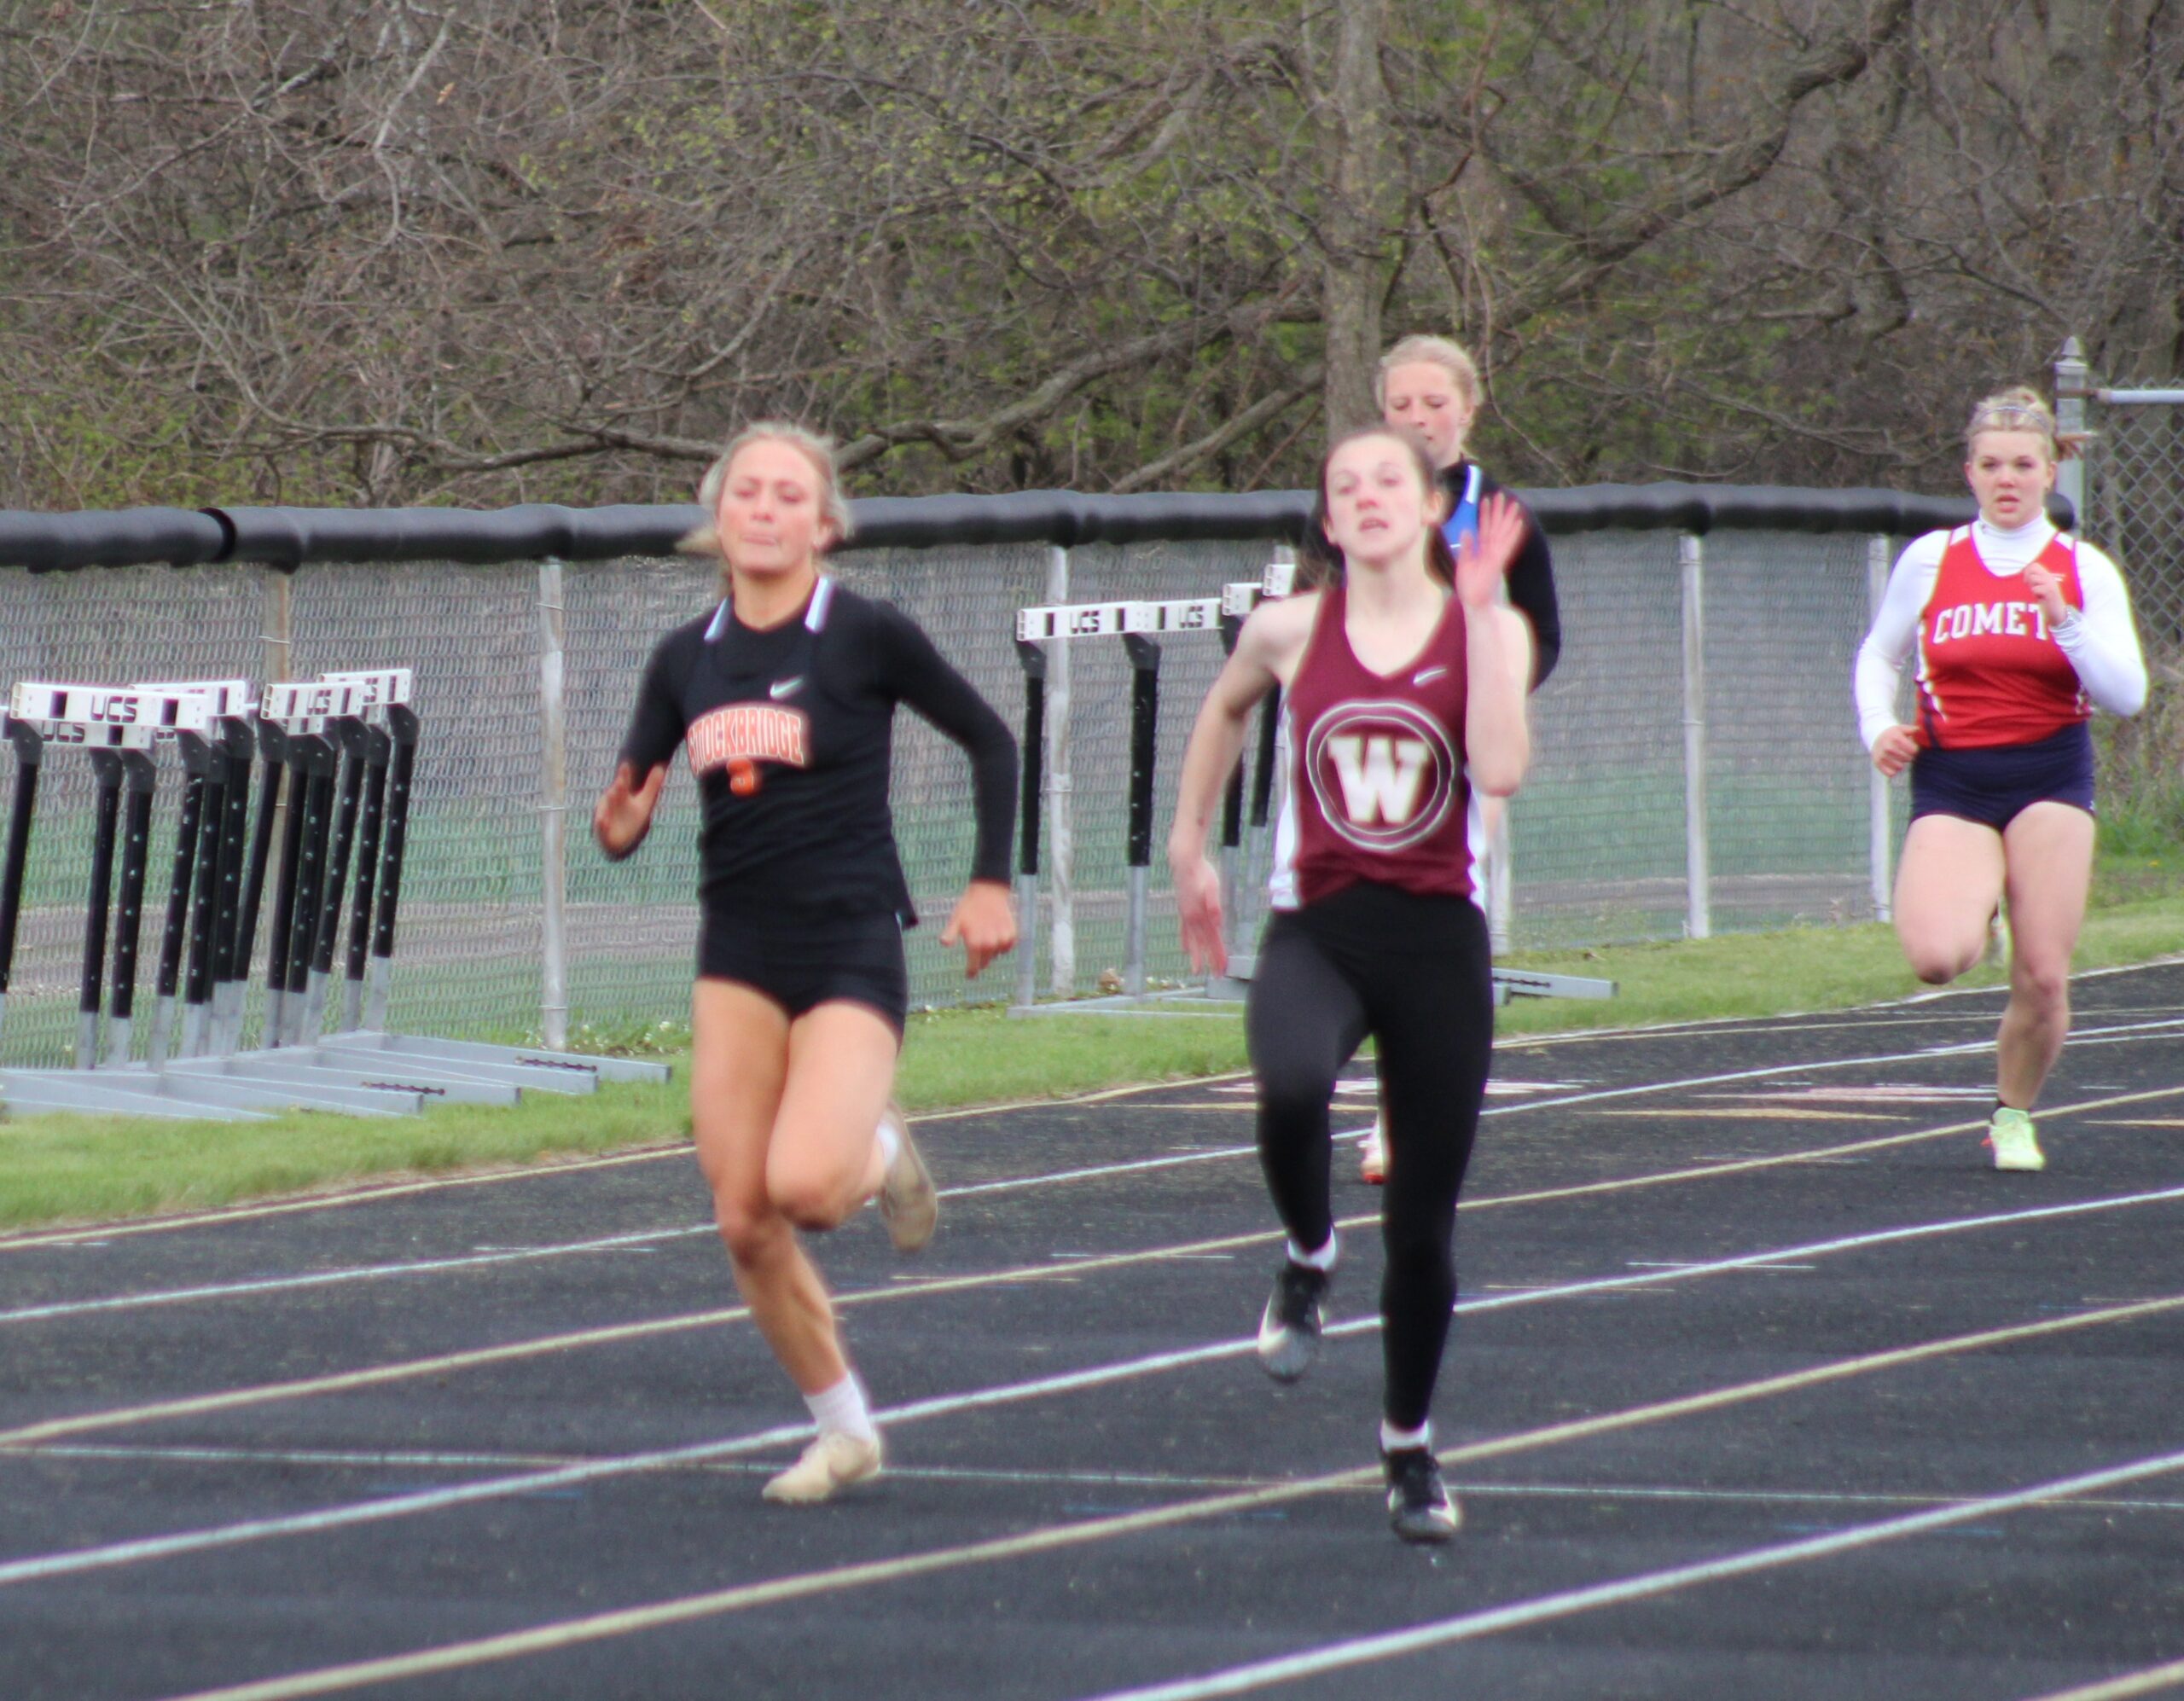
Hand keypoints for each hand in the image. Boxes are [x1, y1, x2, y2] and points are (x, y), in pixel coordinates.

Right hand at [593, 761, 666, 859]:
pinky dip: (602, 823)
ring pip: (606, 807)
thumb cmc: (632, 818)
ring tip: (611, 794)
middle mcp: (613, 803)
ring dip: (608, 802)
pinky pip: (601, 826)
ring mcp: (606, 815)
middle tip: (621, 780)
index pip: (624, 783)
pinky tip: (603, 821)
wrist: (620, 839)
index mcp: (622, 795)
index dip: (625, 775)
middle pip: (616, 793)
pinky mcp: (603, 829)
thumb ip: (652, 785)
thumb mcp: (645, 802)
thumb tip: (661, 766)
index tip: (626, 765)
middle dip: (618, 787)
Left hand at [940, 879, 1016, 978]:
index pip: (974, 967)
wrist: (989, 893)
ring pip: (996, 954)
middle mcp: (990, 945)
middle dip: (980, 959)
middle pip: (985, 962)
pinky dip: (1002, 944)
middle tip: (976, 949)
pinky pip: (1007, 947)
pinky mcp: (1012, 934)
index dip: (971, 972)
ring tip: (986, 937)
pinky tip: (996, 935)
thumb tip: (943, 943)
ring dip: (991, 951)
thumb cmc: (969, 907)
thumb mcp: (956, 920)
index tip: (969, 975)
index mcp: (975, 944)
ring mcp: (1002, 940)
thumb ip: (950, 934)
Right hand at [1170, 845, 1226, 974]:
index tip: (1222, 969)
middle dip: (1210, 960)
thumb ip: (1214, 905)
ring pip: (1193, 941)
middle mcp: (1192, 919)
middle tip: (1216, 976)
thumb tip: (1217, 923)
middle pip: (1204, 944)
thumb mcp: (1212, 887)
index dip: (1218, 955)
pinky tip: (1185, 948)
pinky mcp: (1183, 911)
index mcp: (1202, 915)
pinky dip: (1185, 942)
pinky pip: (1184, 931)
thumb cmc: (1201, 873)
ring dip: (1196, 956)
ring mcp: (1186, 916)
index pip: (1213, 940)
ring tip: (1196, 970)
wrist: (1184, 862)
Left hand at [1453, 492, 1526, 610]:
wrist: (1475, 603)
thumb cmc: (1470, 587)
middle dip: (1499, 511)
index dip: (1485, 514)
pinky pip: (1506, 546)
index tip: (1486, 499)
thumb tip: (1466, 530)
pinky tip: (1518, 523)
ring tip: (1515, 504)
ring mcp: (1496, 556)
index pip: (1484, 528)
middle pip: (1496, 527)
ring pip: (1503, 533)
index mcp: (1482, 551)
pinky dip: (1512, 534)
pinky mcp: (1499, 563)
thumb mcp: (1463, 564)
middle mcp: (1491, 551)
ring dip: (1508, 519)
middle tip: (1502, 494)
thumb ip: (1466, 548)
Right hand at [1870, 725, 1917, 777]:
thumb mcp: (1901, 729)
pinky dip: (1893, 770)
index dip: (1914, 749)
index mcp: (1896, 738)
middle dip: (1908, 756)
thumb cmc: (1892, 735)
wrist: (1876, 739)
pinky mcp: (1878, 764)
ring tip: (1898, 758)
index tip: (1910, 747)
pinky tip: (1892, 764)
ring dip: (1900, 763)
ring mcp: (1882, 756)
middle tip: (1904, 752)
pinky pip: (1891, 773)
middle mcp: (1888, 748)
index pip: (1913, 751)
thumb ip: (1911, 729)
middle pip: (1908, 759)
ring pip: (1900, 767)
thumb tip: (1918, 729)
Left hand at [2022, 563, 2067, 627]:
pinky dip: (2035, 594)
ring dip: (2031, 586)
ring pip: (2033, 578)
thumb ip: (2034, 581)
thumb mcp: (2040, 588)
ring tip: (2037, 593)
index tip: (2027, 582)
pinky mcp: (2050, 592)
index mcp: (2047, 575)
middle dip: (2027, 576)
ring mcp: (2050, 584)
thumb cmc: (2047, 601)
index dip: (2027, 572)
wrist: (2058, 612)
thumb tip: (2024, 574)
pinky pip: (2036, 588)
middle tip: (2030, 586)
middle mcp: (2049, 577)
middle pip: (2033, 567)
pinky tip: (2041, 598)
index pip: (2034, 565)